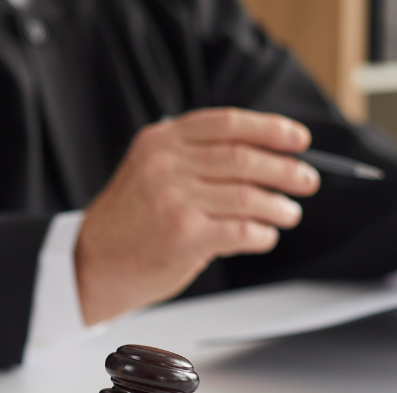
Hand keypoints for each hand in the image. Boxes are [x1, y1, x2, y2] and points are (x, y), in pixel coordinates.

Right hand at [74, 108, 320, 323]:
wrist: (91, 265)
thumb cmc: (126, 224)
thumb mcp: (147, 172)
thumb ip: (190, 158)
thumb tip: (258, 158)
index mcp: (159, 142)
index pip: (228, 124)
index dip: (270, 129)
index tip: (297, 139)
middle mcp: (167, 166)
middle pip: (245, 158)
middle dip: (285, 170)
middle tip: (305, 180)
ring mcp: (176, 201)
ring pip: (249, 196)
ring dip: (278, 206)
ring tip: (288, 213)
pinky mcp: (185, 236)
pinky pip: (242, 230)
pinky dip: (261, 234)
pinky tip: (264, 236)